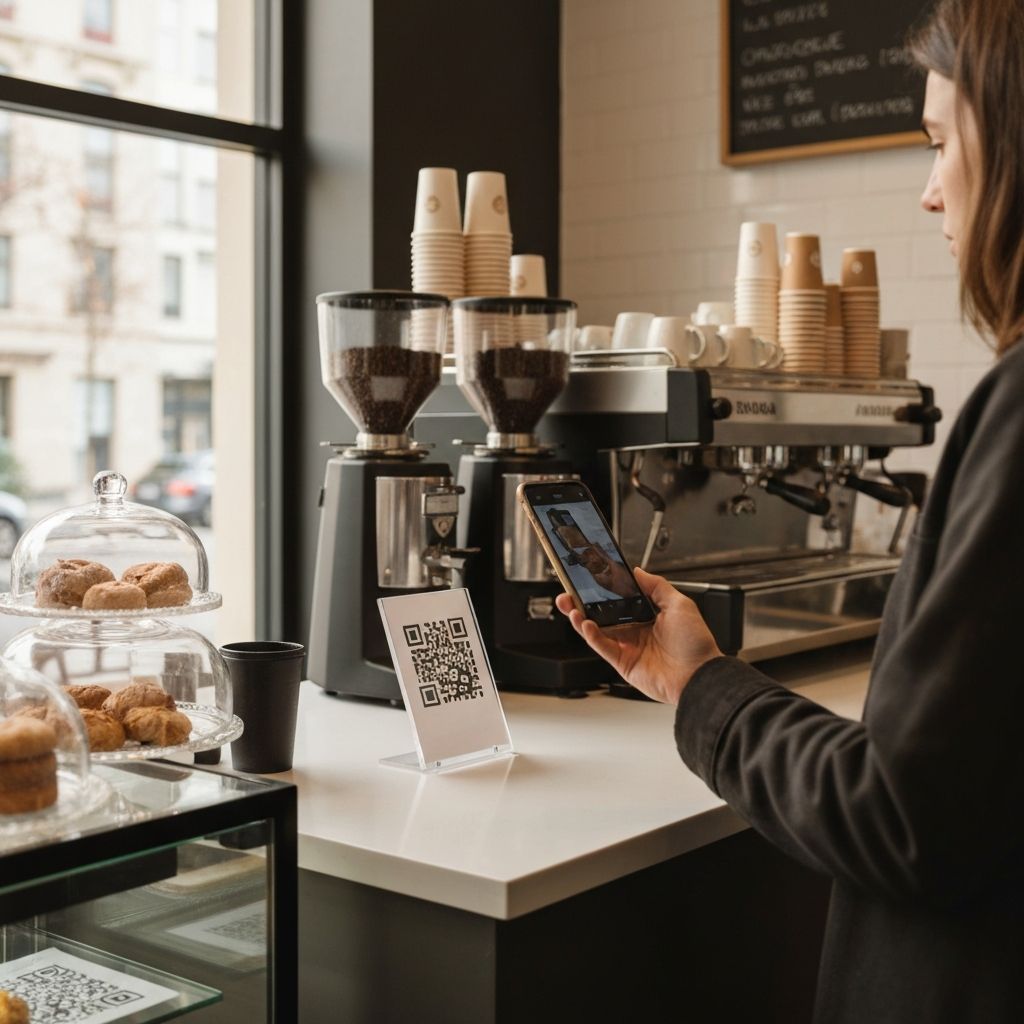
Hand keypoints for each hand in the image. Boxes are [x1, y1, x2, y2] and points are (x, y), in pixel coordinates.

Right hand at [555, 568, 722, 704]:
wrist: (700, 675)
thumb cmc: (696, 643)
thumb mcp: (679, 604)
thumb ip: (656, 586)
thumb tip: (638, 571)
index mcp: (648, 617)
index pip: (618, 601)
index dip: (602, 592)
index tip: (589, 581)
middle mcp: (636, 632)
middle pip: (602, 615)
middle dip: (582, 604)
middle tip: (568, 594)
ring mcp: (628, 648)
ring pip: (597, 631)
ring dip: (581, 619)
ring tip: (570, 607)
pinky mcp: (623, 663)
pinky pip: (602, 647)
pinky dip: (591, 636)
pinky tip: (586, 624)